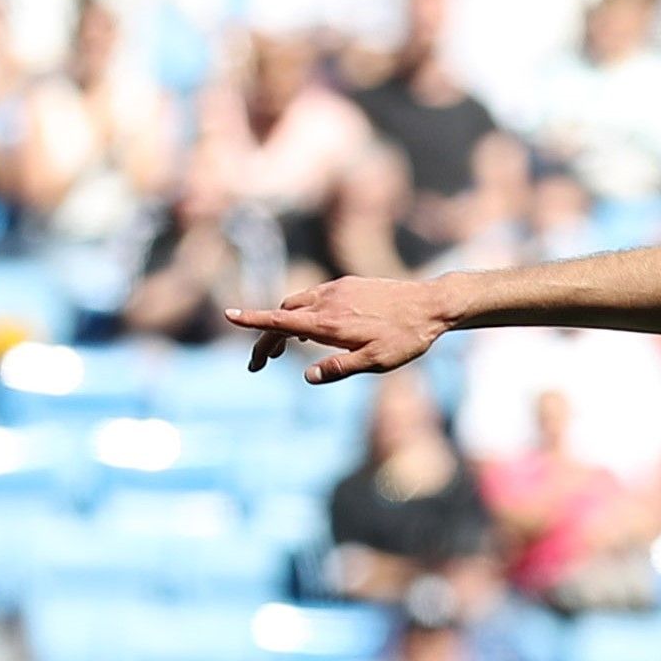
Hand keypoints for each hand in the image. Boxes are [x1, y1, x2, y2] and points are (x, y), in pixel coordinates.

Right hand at [228, 276, 452, 382]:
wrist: (432, 304)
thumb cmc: (406, 338)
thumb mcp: (375, 362)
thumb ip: (339, 369)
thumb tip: (307, 376)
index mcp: (329, 323)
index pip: (281, 321)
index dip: (252, 320)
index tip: (228, 315)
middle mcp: (328, 301)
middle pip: (283, 315)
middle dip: (266, 336)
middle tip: (260, 364)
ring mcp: (338, 289)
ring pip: (298, 303)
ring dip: (284, 324)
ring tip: (283, 350)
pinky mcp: (349, 284)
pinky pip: (314, 296)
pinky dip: (303, 312)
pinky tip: (312, 330)